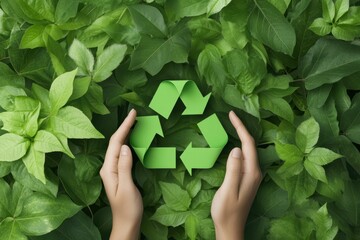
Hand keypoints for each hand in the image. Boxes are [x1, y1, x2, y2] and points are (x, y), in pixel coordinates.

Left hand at [100, 109, 142, 239]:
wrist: (127, 223)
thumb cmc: (128, 208)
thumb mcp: (127, 187)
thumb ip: (125, 166)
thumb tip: (126, 146)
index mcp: (108, 169)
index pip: (116, 143)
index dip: (124, 127)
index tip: (133, 114)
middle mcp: (108, 167)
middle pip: (116, 142)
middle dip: (125, 126)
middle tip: (135, 113)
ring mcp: (113, 170)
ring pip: (119, 146)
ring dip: (126, 133)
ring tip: (135, 122)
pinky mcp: (119, 173)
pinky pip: (123, 153)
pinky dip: (128, 143)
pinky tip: (133, 139)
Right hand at [211, 111, 261, 239]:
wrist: (230, 228)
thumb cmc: (227, 211)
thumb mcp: (228, 190)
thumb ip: (233, 169)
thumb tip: (236, 148)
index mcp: (251, 172)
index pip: (247, 144)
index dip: (240, 127)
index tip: (231, 114)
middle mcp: (254, 172)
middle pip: (250, 145)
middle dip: (242, 128)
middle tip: (231, 115)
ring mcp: (251, 175)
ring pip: (247, 150)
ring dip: (241, 136)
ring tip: (233, 123)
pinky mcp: (246, 178)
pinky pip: (244, 157)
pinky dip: (239, 146)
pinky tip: (234, 143)